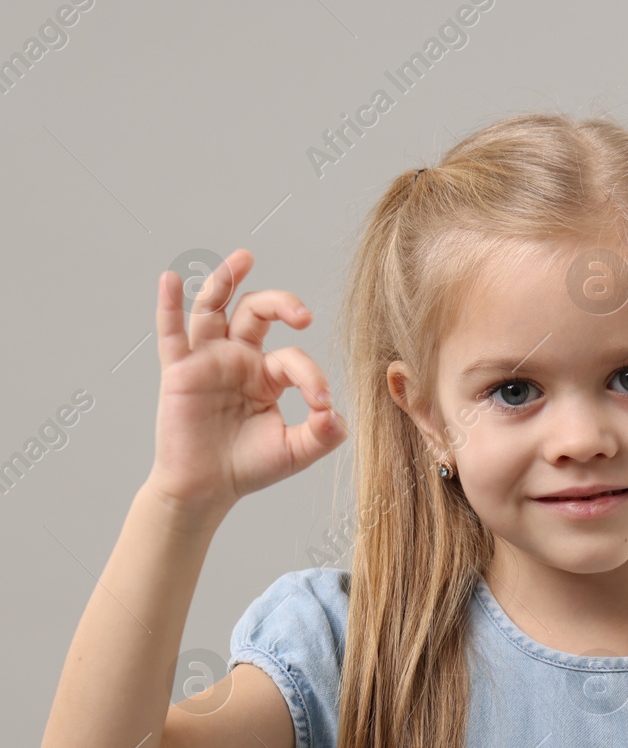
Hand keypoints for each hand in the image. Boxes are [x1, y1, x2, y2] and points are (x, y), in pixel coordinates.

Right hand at [146, 248, 345, 516]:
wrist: (206, 490)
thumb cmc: (249, 467)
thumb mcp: (295, 451)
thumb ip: (323, 434)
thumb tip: (338, 415)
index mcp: (267, 374)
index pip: (293, 359)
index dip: (312, 378)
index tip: (322, 405)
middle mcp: (238, 359)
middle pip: (257, 313)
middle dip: (280, 303)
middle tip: (303, 314)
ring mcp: (207, 361)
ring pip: (215, 310)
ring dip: (226, 281)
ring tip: (244, 258)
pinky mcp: (179, 372)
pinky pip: (171, 333)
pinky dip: (170, 305)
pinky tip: (172, 279)